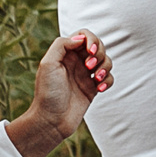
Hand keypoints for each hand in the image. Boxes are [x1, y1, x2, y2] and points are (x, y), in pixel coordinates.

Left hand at [12, 30, 110, 156]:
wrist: (51, 120)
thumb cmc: (47, 93)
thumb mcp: (48, 64)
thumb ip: (62, 45)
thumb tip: (80, 39)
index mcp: (65, 54)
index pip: (84, 35)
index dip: (91, 39)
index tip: (90, 51)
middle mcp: (76, 62)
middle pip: (98, 46)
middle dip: (99, 53)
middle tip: (89, 66)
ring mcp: (86, 75)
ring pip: (106, 61)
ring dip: (105, 67)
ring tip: (96, 79)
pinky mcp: (93, 88)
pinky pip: (108, 78)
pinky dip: (107, 81)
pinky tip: (100, 89)